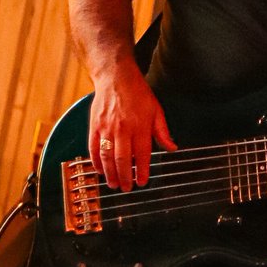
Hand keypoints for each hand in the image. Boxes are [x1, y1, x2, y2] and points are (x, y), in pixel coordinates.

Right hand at [88, 65, 176, 190]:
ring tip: (114, 184)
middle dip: (125, 177)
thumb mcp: (156, 110)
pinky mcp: (94, 126)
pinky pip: (94, 148)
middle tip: (127, 188)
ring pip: (107, 156)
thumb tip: (172, 147)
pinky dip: (96, 161)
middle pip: (123, 159)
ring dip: (110, 173)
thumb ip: (162, 131)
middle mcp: (123, 129)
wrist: (116, 77)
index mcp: (140, 126)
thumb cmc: (138, 93)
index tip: (143, 182)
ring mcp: (106, 128)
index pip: (142, 154)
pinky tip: (100, 170)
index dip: (143, 171)